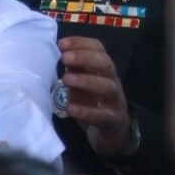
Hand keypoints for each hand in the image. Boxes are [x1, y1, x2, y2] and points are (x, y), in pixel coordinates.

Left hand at [57, 37, 135, 161]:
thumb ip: (74, 70)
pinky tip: (71, 108)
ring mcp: (114, 101)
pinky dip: (85, 111)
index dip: (81, 43)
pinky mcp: (111, 120)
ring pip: (106, 87)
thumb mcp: (83, 83)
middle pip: (105, 64)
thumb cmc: (94, 102)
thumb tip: (60, 53)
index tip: (61, 44)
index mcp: (104, 69)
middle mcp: (111, 81)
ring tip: (66, 79)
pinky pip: (101, 115)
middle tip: (64, 57)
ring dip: (85, 81)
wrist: (114, 131)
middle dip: (85, 58)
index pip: (98, 49)